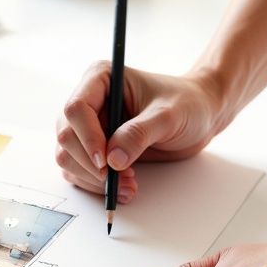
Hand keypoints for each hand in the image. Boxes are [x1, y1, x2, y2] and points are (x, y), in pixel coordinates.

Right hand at [56, 62, 224, 200]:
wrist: (199, 116)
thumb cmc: (187, 104)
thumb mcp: (168, 116)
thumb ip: (139, 134)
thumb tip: (113, 160)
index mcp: (100, 79)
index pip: (76, 108)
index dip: (87, 137)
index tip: (106, 161)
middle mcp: (89, 102)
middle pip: (66, 136)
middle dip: (90, 164)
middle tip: (118, 179)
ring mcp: (88, 127)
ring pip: (68, 157)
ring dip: (92, 179)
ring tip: (127, 186)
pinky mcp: (94, 149)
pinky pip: (79, 171)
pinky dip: (96, 185)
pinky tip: (124, 187)